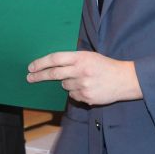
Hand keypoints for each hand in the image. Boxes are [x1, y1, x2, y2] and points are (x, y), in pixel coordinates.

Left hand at [26, 50, 142, 104]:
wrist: (125, 79)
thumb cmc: (105, 66)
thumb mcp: (89, 56)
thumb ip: (72, 59)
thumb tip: (51, 64)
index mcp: (80, 58)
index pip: (55, 59)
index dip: (40, 63)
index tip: (31, 67)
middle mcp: (80, 71)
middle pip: (54, 74)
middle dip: (39, 76)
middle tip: (29, 78)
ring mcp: (83, 85)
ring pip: (64, 85)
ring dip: (67, 83)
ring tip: (81, 79)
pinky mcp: (87, 97)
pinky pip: (73, 95)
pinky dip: (76, 92)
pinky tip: (88, 87)